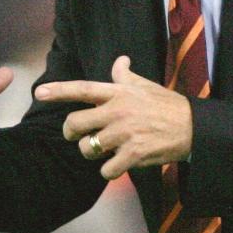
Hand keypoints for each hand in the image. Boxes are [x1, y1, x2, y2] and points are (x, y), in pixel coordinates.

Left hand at [35, 55, 192, 179]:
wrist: (193, 127)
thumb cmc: (166, 104)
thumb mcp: (145, 85)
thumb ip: (125, 75)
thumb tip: (120, 61)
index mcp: (117, 93)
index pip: (82, 89)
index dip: (59, 91)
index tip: (39, 93)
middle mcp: (117, 111)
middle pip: (75, 124)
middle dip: (70, 133)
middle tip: (75, 136)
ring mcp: (124, 134)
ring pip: (87, 148)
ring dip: (91, 152)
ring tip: (103, 150)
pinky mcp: (133, 154)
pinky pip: (106, 169)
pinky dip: (108, 170)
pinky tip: (117, 165)